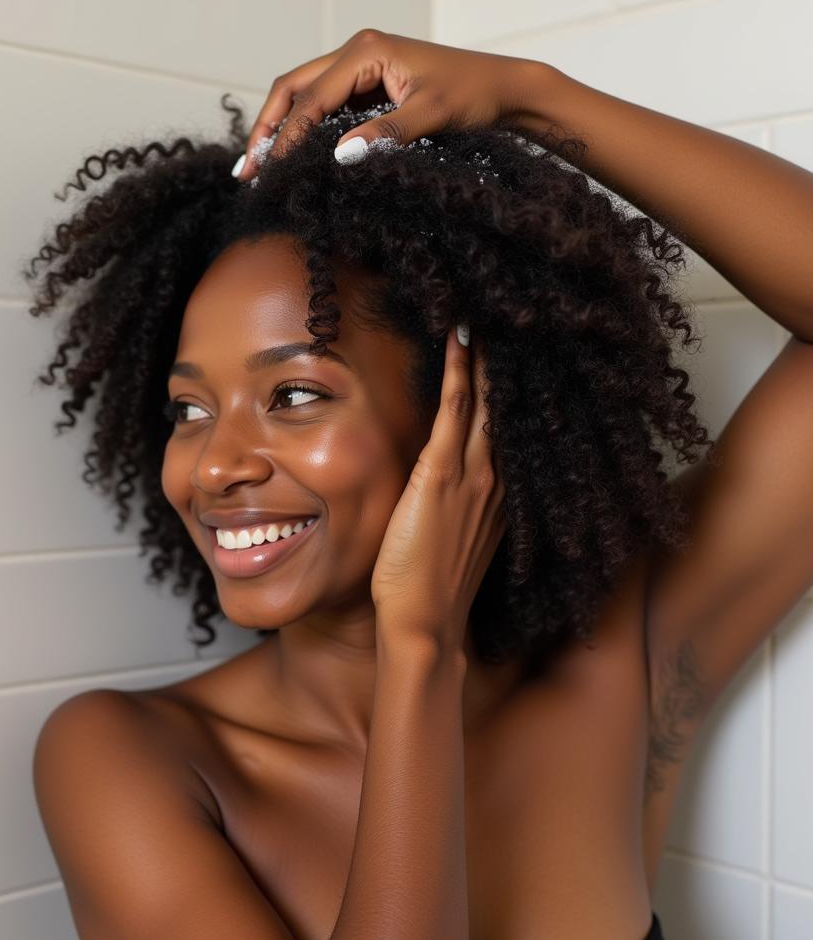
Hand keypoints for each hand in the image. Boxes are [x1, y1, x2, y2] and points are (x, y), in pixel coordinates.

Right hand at [234, 28, 547, 180]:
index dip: (285, 137)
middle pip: (292, 88)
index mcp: (366, 51)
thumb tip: (340, 155)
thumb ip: (387, 133)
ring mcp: (359, 66)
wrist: (503, 88)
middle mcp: (356, 52)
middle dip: (267, 129)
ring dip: (279, 129)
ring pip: (302, 96)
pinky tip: (291, 157)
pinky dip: (302, 130)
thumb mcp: (432, 116)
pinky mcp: (366, 84)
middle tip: (247, 173)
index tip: (269, 173)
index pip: (310, 99)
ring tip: (259, 168)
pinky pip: (322, 105)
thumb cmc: (473, 96)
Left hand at [370, 325, 507, 654]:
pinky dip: (458, 372)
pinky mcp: (442, 475)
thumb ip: (458, 509)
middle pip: (504, 408)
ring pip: (485, 401)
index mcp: (499, 496)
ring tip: (488, 315)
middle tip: (511, 319)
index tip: (513, 355)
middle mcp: (496, 479)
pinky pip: (455, 410)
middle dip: (507, 364)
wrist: (425, 624)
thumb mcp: (454, 542)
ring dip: (487, 357)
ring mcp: (473, 475)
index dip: (509, 391)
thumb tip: (447, 486)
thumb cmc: (434, 590)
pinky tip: (459, 340)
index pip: (506, 429)